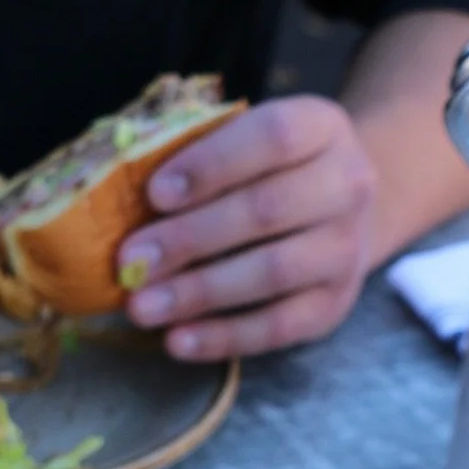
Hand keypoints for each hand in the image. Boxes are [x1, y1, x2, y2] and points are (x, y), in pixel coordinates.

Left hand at [118, 96, 377, 359]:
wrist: (339, 212)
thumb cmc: (269, 173)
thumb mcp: (247, 144)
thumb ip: (200, 161)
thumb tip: (120, 202)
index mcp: (320, 127)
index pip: (272, 136)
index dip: (211, 165)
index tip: (155, 193)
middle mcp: (348, 184)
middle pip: (266, 210)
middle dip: (189, 239)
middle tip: (130, 263)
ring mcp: (347, 248)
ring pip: (271, 272)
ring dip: (198, 293)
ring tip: (141, 308)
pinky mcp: (333, 305)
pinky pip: (276, 327)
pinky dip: (222, 337)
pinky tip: (176, 341)